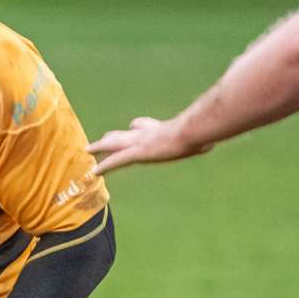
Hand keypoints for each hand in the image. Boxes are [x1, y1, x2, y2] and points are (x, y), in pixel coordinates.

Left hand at [88, 115, 204, 175]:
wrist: (193, 130)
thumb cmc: (202, 132)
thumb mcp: (203, 134)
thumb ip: (201, 136)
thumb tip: (211, 140)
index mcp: (162, 128)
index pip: (144, 126)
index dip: (136, 127)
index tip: (132, 126)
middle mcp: (147, 132)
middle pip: (125, 133)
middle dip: (113, 137)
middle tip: (103, 138)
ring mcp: (141, 141)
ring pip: (114, 144)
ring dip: (100, 147)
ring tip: (87, 149)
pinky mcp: (138, 152)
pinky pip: (116, 160)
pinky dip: (105, 166)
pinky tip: (94, 171)